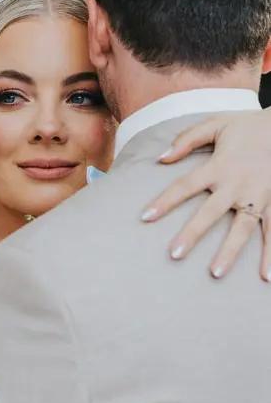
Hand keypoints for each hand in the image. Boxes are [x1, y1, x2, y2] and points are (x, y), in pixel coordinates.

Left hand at [141, 109, 270, 280]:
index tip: (144, 217)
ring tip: (215, 273)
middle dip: (192, 234)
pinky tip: (267, 278)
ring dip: (230, 251)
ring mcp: (259, 196)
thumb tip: (160, 157)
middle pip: (210, 213)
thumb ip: (188, 139)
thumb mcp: (216, 124)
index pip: (185, 186)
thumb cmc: (249, 127)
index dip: (164, 201)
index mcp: (219, 166)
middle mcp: (238, 184)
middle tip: (174, 254)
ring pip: (243, 228)